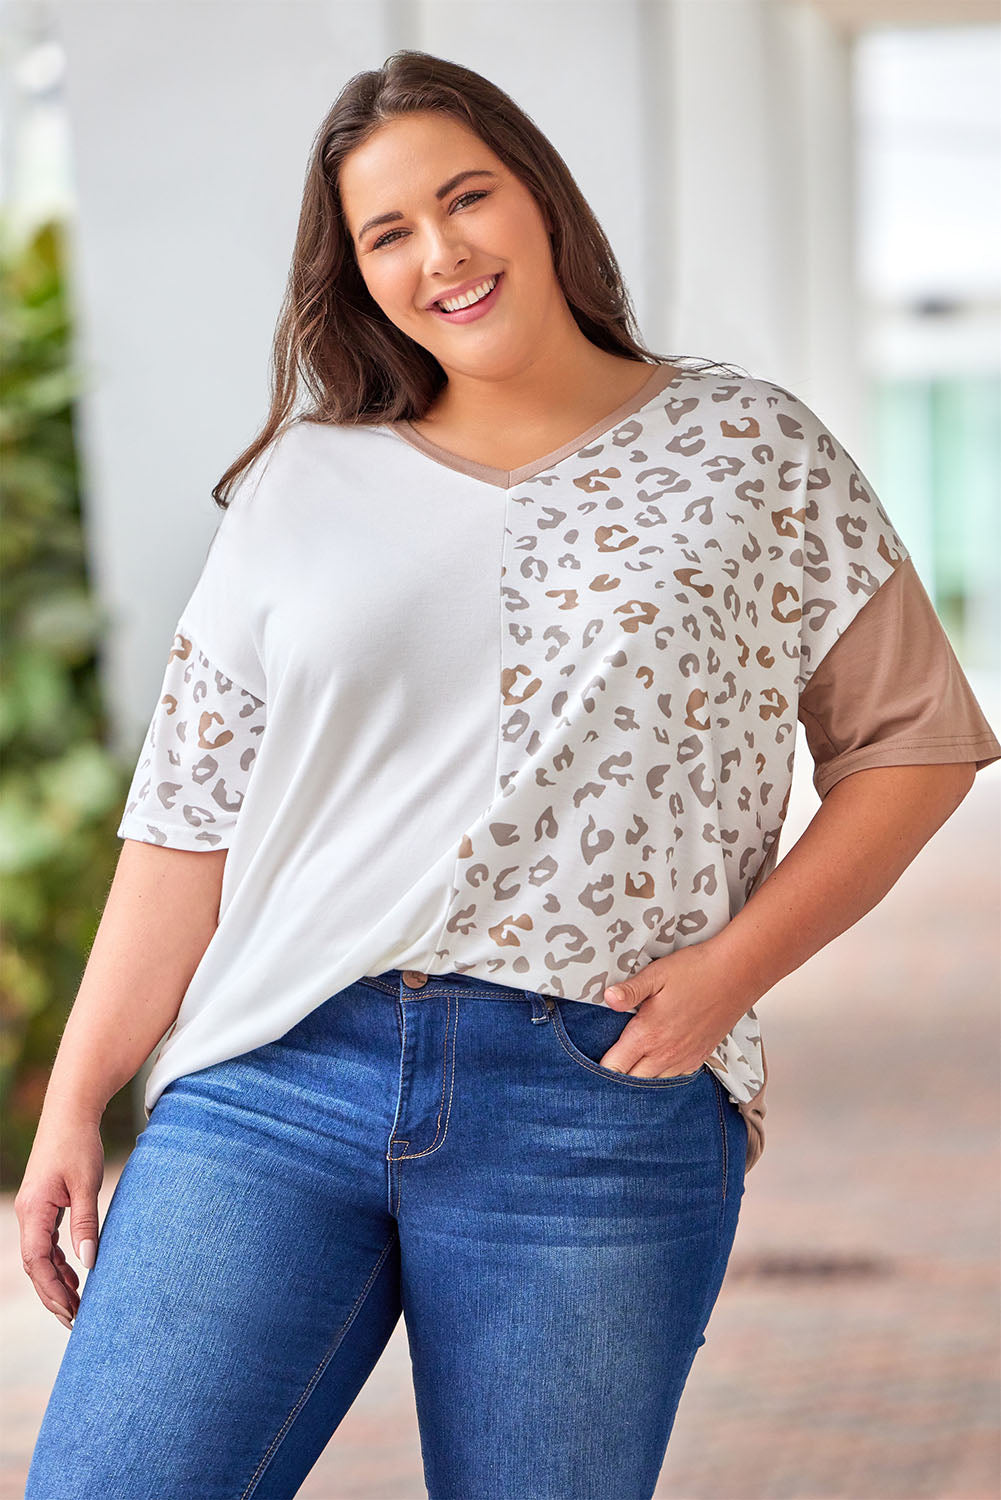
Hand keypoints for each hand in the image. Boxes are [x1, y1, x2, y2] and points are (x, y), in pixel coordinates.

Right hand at [14, 1109, 104, 1331]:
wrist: (70, 1114)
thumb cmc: (79, 1144)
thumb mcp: (86, 1183)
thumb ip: (86, 1223)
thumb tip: (89, 1262)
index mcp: (34, 1210)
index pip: (37, 1261)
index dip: (52, 1290)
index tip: (70, 1311)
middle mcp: (28, 1214)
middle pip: (36, 1266)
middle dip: (53, 1295)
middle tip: (76, 1320)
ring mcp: (34, 1211)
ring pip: (40, 1257)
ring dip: (56, 1282)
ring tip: (77, 1306)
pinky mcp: (43, 1206)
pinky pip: (46, 1244)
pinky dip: (58, 1263)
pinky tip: (75, 1276)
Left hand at [597, 942, 756, 1077]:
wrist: (737, 974)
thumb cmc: (696, 970)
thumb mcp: (656, 974)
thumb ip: (629, 991)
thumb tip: (606, 999)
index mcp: (648, 1034)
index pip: (615, 1067)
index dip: (599, 1069)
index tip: (589, 1064)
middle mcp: (666, 1053)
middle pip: (631, 1082)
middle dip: (616, 1078)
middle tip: (606, 1066)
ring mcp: (685, 1058)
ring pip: (653, 1084)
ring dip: (639, 1078)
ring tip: (629, 1066)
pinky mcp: (700, 1057)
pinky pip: (675, 1077)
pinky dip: (662, 1075)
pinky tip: (657, 1061)